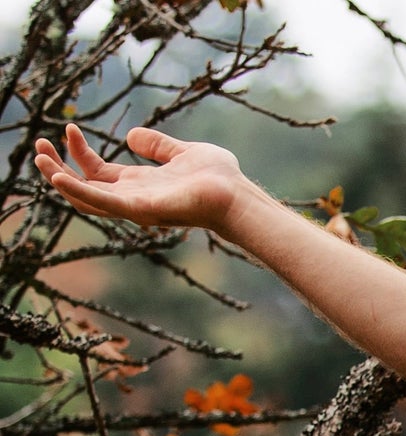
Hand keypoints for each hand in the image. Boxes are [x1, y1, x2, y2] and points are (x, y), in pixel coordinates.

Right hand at [33, 124, 248, 234]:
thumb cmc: (219, 179)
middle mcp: (134, 198)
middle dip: (59, 167)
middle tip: (39, 145)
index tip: (71, 128)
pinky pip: (103, 204)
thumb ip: (157, 146)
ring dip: (60, 179)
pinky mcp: (141, 210)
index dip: (80, 152)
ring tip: (40, 158)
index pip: (98, 172)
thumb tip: (131, 136)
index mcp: (140, 185)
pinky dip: (80, 192)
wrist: (237, 196)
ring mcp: (136, 206)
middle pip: (85, 186)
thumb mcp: (182, 152)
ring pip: (87, 198)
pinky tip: (59, 178)